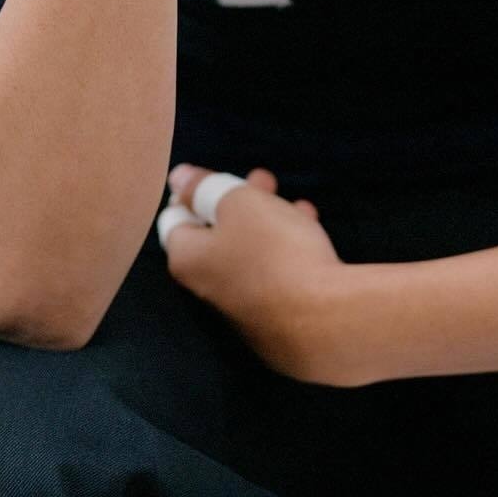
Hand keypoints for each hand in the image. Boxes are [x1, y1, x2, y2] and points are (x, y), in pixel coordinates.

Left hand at [161, 164, 356, 386]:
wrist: (323, 321)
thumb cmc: (271, 252)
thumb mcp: (238, 204)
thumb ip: (205, 188)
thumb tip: (177, 178)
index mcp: (188, 259)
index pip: (174, 217)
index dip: (193, 191)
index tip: (218, 175)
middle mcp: (208, 287)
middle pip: (216, 233)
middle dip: (239, 200)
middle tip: (263, 178)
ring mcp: (243, 308)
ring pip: (249, 250)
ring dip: (268, 220)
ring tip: (294, 201)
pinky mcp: (276, 320)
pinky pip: (274, 272)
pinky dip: (287, 246)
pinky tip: (309, 229)